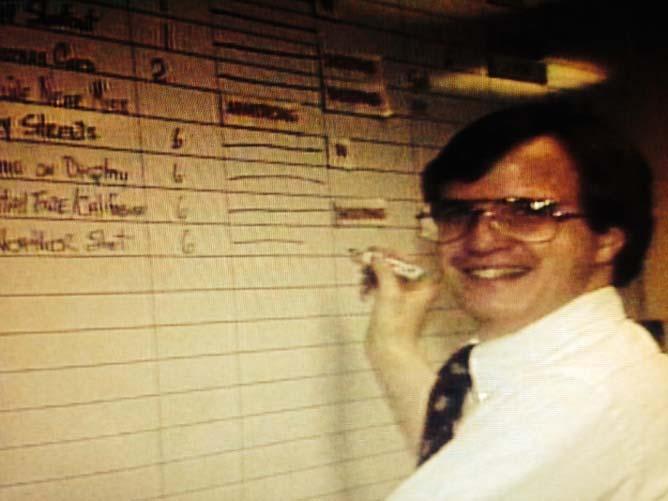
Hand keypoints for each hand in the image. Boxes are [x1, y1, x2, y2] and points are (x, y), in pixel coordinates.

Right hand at [363, 248, 441, 451]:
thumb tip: (375, 255)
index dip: (387, 254)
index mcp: (423, 284)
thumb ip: (383, 269)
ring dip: (370, 276)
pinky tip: (362, 294)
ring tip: (361, 283)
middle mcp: (415, 288)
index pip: (405, 259)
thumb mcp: (389, 292)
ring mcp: (402, 296)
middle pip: (393, 266)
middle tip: (359, 260)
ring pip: (383, 275)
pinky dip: (369, 286)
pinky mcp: (390, 304)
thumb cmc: (394, 325)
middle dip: (376, 264)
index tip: (371, 251)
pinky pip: (379, 286)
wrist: (389, 352)